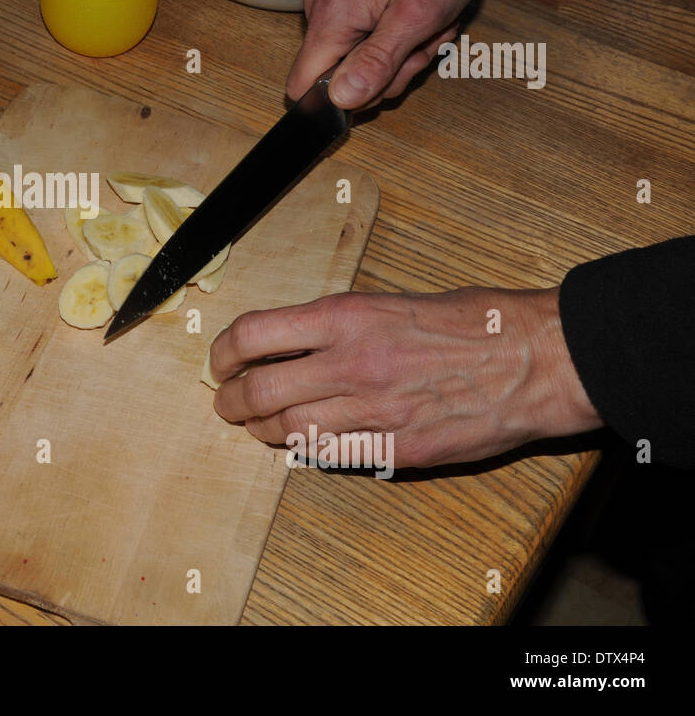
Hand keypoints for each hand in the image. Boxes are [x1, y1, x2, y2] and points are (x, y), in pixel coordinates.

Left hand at [208, 286, 600, 469]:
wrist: (538, 358)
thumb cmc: (475, 321)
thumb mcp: (393, 301)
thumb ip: (339, 324)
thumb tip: (292, 342)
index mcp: (347, 317)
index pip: (253, 334)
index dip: (223, 353)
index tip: (220, 362)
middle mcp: (352, 364)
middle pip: (259, 392)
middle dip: (231, 402)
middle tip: (228, 404)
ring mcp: (374, 411)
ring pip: (287, 432)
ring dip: (263, 431)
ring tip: (261, 425)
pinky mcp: (398, 448)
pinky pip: (330, 457)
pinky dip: (307, 451)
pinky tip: (306, 442)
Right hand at [285, 0, 530, 109]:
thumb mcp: (418, 16)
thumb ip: (376, 62)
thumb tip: (341, 100)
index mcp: (331, 17)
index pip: (304, 88)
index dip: (343, 99)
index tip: (383, 80)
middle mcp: (321, 9)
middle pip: (338, 78)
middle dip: (387, 71)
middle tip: (420, 42)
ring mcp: (333, 1)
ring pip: (356, 59)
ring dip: (398, 52)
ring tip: (426, 22)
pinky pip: (363, 36)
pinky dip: (395, 34)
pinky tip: (417, 13)